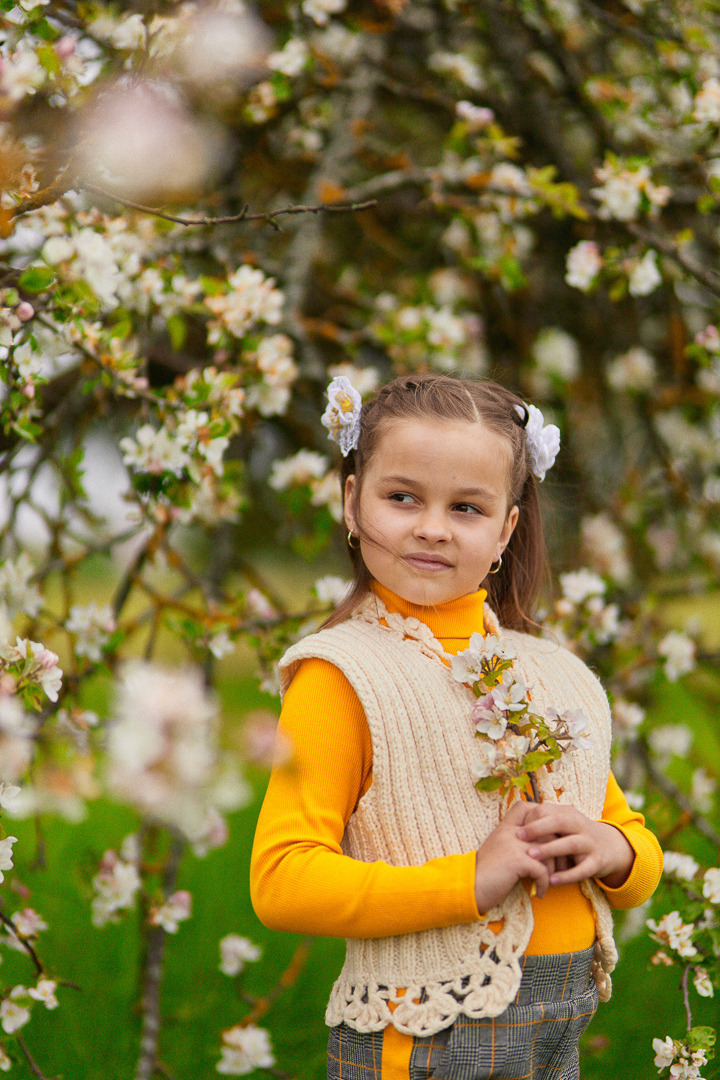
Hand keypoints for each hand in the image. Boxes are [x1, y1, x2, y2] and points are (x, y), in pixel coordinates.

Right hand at [474, 801, 551, 912]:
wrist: (468, 888)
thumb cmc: (485, 874)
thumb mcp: (498, 850)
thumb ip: (514, 843)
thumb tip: (537, 847)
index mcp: (505, 828)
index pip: (526, 807)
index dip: (541, 819)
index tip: (547, 838)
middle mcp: (510, 832)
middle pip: (545, 829)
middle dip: (557, 849)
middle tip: (559, 866)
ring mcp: (513, 845)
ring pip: (548, 849)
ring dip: (553, 869)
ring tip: (549, 881)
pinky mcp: (516, 861)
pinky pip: (542, 869)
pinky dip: (544, 883)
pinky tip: (540, 892)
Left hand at [516, 803, 634, 888]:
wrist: (611, 847)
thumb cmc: (576, 835)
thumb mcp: (563, 824)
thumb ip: (544, 821)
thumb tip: (514, 823)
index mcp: (569, 814)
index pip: (547, 811)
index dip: (531, 819)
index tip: (515, 829)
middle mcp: (580, 825)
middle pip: (559, 822)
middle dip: (538, 829)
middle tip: (518, 837)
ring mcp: (590, 843)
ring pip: (570, 844)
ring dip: (550, 849)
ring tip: (531, 856)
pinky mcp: (597, 862)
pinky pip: (582, 869)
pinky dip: (567, 875)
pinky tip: (551, 880)